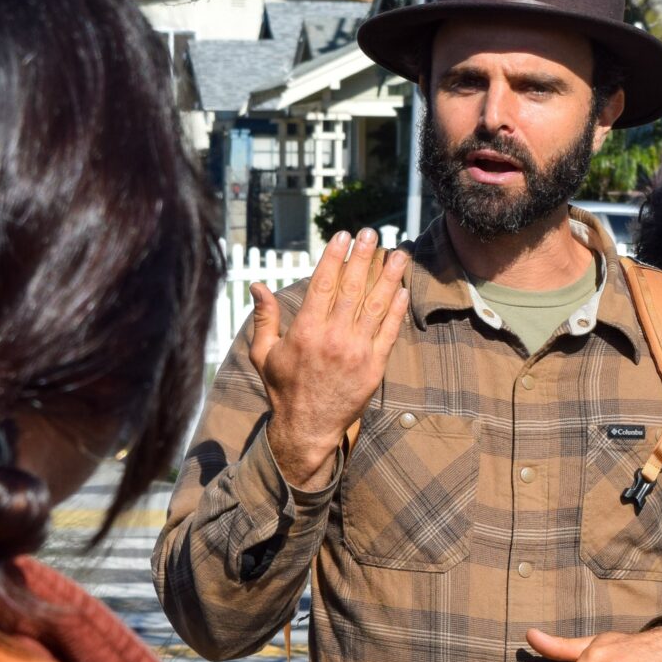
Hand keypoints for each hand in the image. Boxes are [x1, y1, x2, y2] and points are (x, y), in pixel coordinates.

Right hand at [250, 228, 408, 489]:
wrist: (307, 427)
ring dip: (390, 277)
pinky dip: (397, 310)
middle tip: (372, 233)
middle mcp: (334, 337)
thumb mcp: (264, 354)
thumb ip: (265, 318)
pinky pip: (389, 332)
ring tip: (400, 253)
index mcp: (306, 331)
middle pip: (352, 288)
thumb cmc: (284, 389)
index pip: (323, 284)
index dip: (335, 257)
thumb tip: (258, 286)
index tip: (343, 236)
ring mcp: (357, 352)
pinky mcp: (374, 367)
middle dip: (364, 257)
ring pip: (377, 306)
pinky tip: (403, 290)